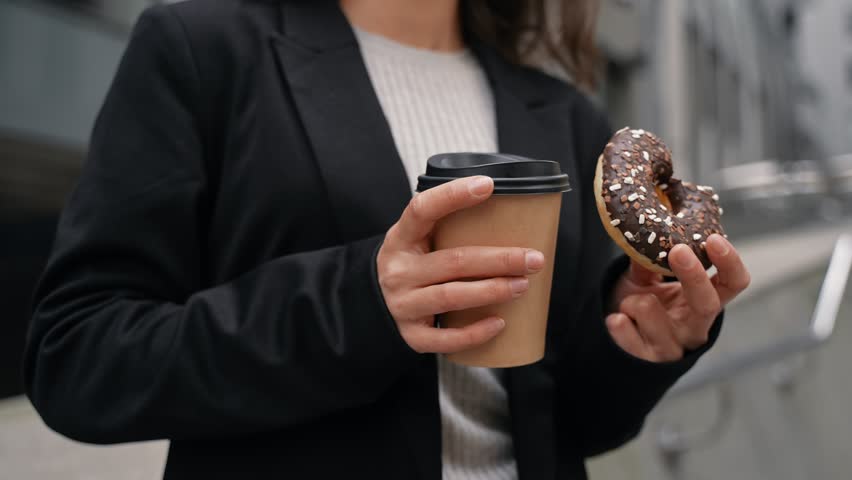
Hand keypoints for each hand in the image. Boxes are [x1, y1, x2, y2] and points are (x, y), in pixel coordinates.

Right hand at [377, 176, 545, 353]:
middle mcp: (398, 271)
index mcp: (401, 238)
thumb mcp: (417, 239)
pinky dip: (474, 332)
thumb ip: (447, 227)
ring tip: (523, 285)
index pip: (422, 209)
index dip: (453, 196)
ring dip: (492, 291)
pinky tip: (500, 323)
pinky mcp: (411, 335)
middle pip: (454, 262)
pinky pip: (444, 338)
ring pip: (451, 297)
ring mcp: (402, 304)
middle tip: (533, 259)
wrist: (374, 303)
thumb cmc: (412, 264)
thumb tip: (512, 212)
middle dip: (499, 260)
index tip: (488, 185)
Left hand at [607, 235, 749, 361]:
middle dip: (693, 276)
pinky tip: (618, 322)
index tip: (714, 239)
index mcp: (703, 301)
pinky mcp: (648, 362)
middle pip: (708, 304)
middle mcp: (695, 327)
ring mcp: (673, 348)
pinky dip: (618, 321)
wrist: (614, 337)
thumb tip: (649, 233)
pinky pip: (626, 331)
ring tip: (629, 305)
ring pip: (650, 310)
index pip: (733, 284)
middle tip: (678, 250)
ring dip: (631, 300)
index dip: (730, 263)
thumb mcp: (644, 278)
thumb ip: (648, 259)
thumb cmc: (639, 302)